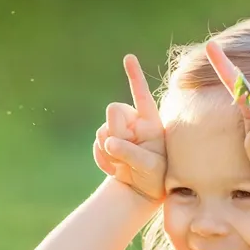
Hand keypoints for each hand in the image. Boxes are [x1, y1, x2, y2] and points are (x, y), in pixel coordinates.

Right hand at [93, 54, 166, 200]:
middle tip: (125, 154)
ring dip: (108, 151)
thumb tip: (108, 141)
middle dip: (116, 131)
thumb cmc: (154, 177)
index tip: (128, 57)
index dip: (134, 76)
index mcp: (149, 121)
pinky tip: (114, 169)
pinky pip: (95, 144)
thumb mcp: (149, 167)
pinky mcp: (104, 141)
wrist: (139, 192)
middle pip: (114, 111)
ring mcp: (117, 131)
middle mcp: (132, 121)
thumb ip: (131, 152)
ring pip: (102, 130)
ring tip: (123, 167)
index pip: (141, 95)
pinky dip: (101, 159)